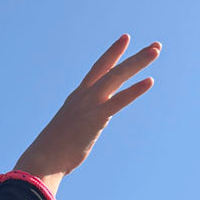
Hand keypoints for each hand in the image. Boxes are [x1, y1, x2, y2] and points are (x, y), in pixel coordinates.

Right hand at [13, 34, 160, 186]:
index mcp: (77, 97)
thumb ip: (78, 125)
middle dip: (134, 56)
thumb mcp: (67, 131)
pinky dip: (134, 90)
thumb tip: (81, 132)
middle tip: (156, 46)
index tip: (124, 39)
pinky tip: (150, 81)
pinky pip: (119, 101)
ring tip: (156, 50)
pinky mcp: (96, 118)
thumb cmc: (52, 152)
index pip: (98, 69)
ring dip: (137, 62)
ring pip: (117, 77)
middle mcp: (84, 96)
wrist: (43, 159)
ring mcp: (89, 105)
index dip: (112, 54)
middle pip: (112, 69)